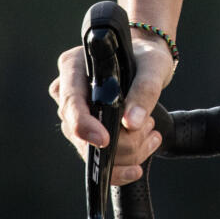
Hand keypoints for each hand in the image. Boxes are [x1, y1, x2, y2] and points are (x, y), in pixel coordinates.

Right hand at [51, 31, 176, 185]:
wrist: (146, 61)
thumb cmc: (146, 57)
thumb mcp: (152, 65)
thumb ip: (144, 90)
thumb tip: (131, 123)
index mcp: (73, 66)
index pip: (70, 101)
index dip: (84, 125)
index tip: (105, 140)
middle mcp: (67, 91)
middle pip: (80, 132)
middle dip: (119, 142)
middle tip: (149, 126)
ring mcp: (75, 113)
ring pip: (91, 150)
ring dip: (127, 151)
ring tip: (151, 133)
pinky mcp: (86, 131)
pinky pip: (97, 158)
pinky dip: (124, 161)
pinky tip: (146, 147)